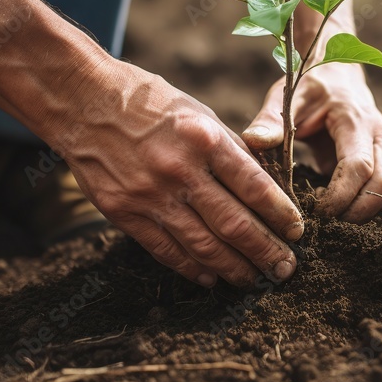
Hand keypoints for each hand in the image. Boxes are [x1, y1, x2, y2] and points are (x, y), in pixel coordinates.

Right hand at [54, 62, 302, 287]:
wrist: (83, 101)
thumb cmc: (148, 102)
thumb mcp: (198, 113)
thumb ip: (229, 151)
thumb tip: (264, 189)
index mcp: (204, 139)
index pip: (255, 186)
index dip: (281, 215)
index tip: (298, 232)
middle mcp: (179, 170)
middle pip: (234, 223)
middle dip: (266, 251)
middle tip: (286, 269)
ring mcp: (150, 195)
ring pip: (203, 245)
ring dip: (234, 268)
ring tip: (255, 279)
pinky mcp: (124, 213)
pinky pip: (166, 250)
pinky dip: (192, 269)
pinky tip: (211, 278)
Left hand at [242, 62, 381, 221]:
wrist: (336, 73)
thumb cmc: (310, 85)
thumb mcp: (288, 96)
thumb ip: (270, 119)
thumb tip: (253, 142)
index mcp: (355, 121)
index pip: (359, 167)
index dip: (340, 196)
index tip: (315, 210)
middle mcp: (377, 137)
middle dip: (357, 211)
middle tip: (325, 222)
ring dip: (366, 212)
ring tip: (332, 219)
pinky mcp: (381, 162)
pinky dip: (370, 207)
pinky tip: (342, 211)